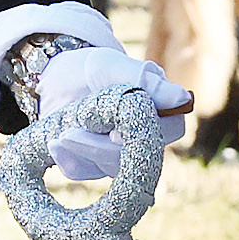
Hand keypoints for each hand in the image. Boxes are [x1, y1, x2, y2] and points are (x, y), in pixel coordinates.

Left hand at [36, 45, 193, 179]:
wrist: (62, 78)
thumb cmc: (96, 69)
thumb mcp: (115, 67)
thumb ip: (146, 81)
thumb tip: (182, 99)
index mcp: (162, 111)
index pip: (171, 129)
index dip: (145, 132)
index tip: (113, 132)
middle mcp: (146, 136)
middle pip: (139, 157)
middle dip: (102, 147)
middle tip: (72, 134)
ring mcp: (121, 155)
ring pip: (110, 168)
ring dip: (83, 151)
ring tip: (63, 133)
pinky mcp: (96, 165)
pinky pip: (85, 172)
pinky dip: (68, 159)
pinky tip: (56, 145)